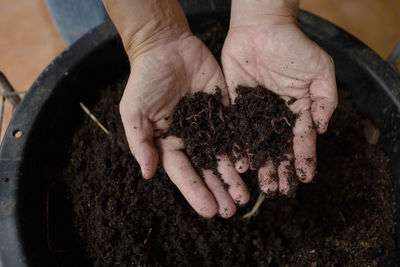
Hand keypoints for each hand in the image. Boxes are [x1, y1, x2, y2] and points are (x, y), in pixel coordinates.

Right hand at [104, 0, 248, 217]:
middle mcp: (191, 139)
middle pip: (207, 169)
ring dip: (233, 176)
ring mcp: (209, 126)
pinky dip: (243, 149)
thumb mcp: (134, 112)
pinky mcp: (225, 110)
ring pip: (224, 155)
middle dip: (218, 190)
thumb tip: (148, 174)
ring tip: (245, 196)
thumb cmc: (145, 80)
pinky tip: (252, 164)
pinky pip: (236, 132)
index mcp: (169, 143)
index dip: (195, 192)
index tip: (209, 211)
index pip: (184, 173)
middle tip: (232, 210)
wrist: (167, 47)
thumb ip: (140, 143)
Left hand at [222, 0, 336, 194]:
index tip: (304, 178)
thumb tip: (322, 129)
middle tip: (279, 190)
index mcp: (299, 110)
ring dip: (261, 165)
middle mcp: (277, 116)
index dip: (304, 159)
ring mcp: (256, 113)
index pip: (302, 139)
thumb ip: (325, 100)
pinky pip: (238, 131)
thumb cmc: (294, 46)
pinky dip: (239, 147)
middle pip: (279, 148)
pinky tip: (240, 163)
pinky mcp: (237, 107)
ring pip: (259, 145)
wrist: (260, 28)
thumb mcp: (320, 70)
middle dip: (281, 169)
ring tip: (262, 184)